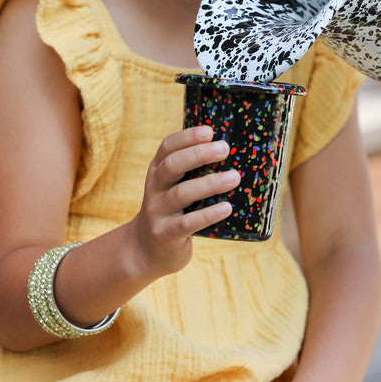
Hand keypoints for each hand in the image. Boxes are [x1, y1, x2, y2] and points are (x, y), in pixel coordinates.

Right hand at [132, 125, 239, 277]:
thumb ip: (191, 172)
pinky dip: (208, 215)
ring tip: (234, 177)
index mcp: (157, 172)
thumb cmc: (171, 211)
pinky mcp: (166, 234)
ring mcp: (158, 212)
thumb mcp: (173, 187)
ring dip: (210, 184)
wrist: (145, 250)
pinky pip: (187, 223)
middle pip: (172, 165)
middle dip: (199, 154)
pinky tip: (226, 208)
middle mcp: (154, 188)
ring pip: (182, 193)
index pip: (167, 147)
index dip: (187, 137)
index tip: (209, 131)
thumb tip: (232, 152)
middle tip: (224, 149)